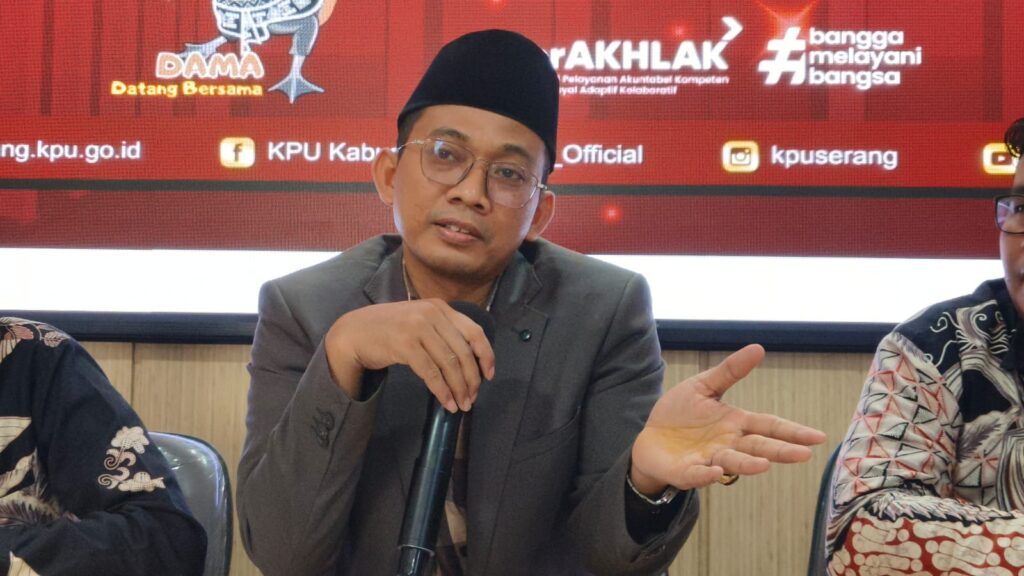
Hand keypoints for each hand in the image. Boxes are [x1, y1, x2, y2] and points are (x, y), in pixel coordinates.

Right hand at [324, 299, 494, 411]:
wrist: (354, 332)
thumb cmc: (390, 330)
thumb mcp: (420, 320)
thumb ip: (442, 331)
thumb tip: (470, 363)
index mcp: (440, 307)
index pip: (474, 332)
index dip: (486, 355)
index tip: (489, 375)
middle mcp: (431, 314)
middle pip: (463, 352)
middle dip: (472, 379)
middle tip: (473, 398)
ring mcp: (417, 327)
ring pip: (449, 364)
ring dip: (458, 388)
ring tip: (462, 404)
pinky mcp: (405, 344)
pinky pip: (431, 373)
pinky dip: (442, 391)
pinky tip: (446, 402)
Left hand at [630, 344, 825, 492]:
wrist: (650, 435)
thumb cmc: (680, 413)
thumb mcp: (704, 386)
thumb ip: (730, 371)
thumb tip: (758, 348)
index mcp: (735, 423)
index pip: (769, 426)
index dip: (792, 431)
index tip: (818, 437)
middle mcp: (728, 444)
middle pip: (758, 447)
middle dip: (780, 451)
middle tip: (805, 454)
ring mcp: (708, 460)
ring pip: (732, 463)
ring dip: (747, 465)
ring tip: (765, 464)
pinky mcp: (686, 471)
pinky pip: (698, 475)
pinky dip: (706, 475)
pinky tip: (715, 471)